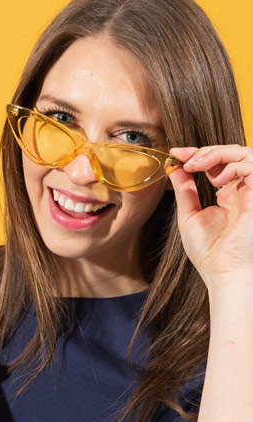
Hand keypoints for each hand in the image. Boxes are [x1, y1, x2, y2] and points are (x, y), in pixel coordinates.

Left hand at [170, 145, 252, 285]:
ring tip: (197, 166)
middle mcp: (244, 190)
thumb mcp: (189, 215)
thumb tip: (175, 168)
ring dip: (219, 153)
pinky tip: (215, 180)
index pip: (219, 163)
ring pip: (246, 154)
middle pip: (234, 153)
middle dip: (207, 150)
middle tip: (184, 157)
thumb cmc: (209, 252)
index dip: (199, 153)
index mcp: (229, 194)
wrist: (222, 272)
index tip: (176, 154)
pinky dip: (232, 165)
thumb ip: (185, 191)